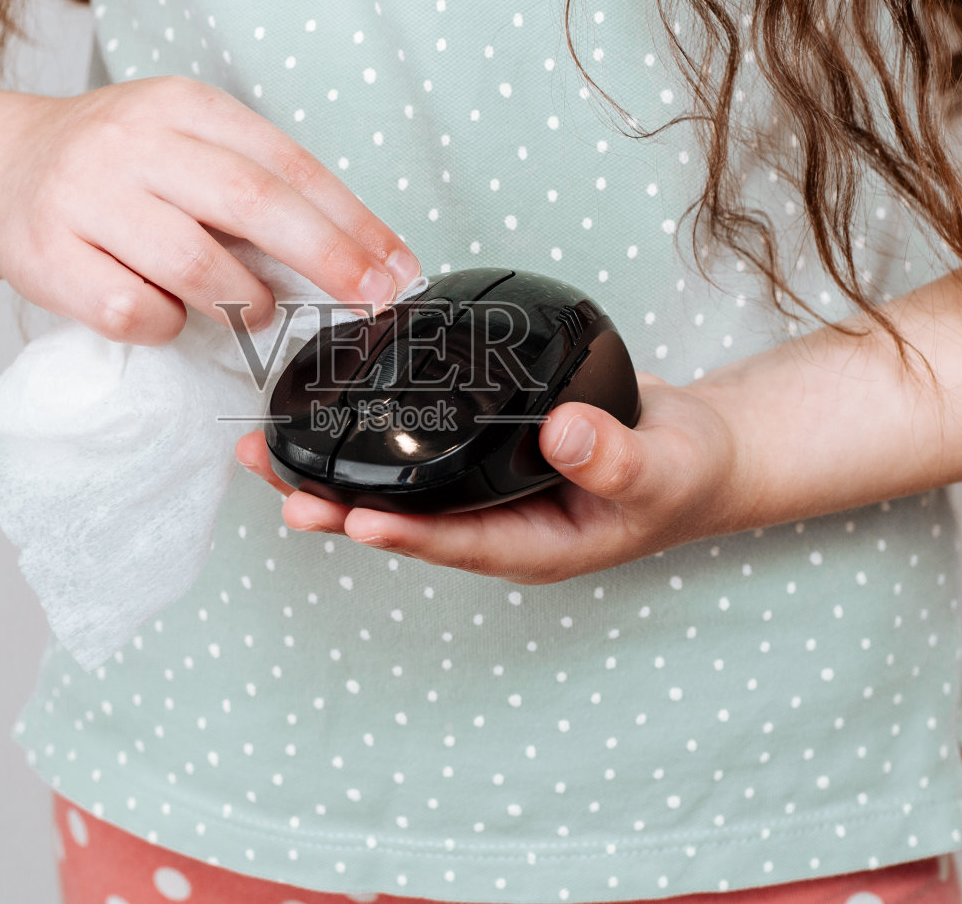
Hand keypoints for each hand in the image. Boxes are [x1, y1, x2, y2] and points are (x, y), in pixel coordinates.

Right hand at [0, 75, 418, 343]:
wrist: (0, 171)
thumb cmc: (118, 172)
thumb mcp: (184, 145)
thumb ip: (255, 187)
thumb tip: (355, 257)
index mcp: (183, 106)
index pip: (287, 164)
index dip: (352, 222)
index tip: (397, 269)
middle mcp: (133, 142)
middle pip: (252, 202)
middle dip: (328, 258)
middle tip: (372, 300)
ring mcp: (85, 197)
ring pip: (194, 265)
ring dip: (244, 301)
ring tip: (254, 310)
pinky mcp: (47, 256)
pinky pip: (133, 310)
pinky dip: (167, 325)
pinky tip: (167, 315)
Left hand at [235, 373, 748, 583]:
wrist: (693, 451)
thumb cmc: (685, 473)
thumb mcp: (665, 469)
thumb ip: (618, 458)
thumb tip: (563, 431)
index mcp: (535, 545)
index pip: (458, 545)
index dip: (406, 535)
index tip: (354, 520)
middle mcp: (497, 523)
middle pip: (404, 520)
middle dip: (337, 504)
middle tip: (276, 484)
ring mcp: (485, 491)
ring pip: (399, 487)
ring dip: (335, 471)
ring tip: (268, 453)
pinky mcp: (481, 454)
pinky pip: (419, 451)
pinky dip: (374, 435)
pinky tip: (330, 415)